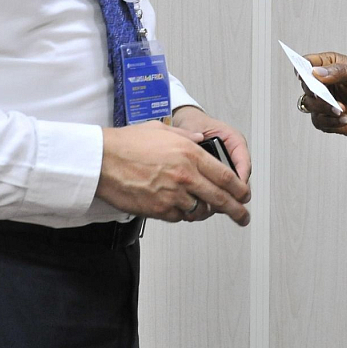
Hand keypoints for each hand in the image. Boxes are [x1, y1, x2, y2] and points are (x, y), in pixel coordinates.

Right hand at [98, 120, 251, 225]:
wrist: (102, 160)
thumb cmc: (127, 144)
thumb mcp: (163, 130)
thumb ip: (186, 136)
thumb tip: (199, 139)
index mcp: (190, 154)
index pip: (226, 176)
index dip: (240, 189)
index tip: (245, 195)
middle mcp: (185, 176)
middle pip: (220, 199)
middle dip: (236, 210)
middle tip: (242, 216)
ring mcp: (173, 195)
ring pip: (200, 211)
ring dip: (205, 212)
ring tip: (206, 210)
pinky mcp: (159, 210)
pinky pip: (179, 217)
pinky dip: (183, 214)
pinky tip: (180, 208)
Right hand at [293, 51, 346, 141]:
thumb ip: (339, 72)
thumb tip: (317, 72)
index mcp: (331, 65)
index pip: (309, 62)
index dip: (303, 67)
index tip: (304, 75)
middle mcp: (325, 82)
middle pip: (306, 85)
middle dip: (316, 92)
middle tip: (327, 97)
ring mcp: (325, 100)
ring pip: (309, 104)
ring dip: (324, 108)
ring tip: (342, 110)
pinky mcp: (327, 117)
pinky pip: (318, 120)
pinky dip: (330, 121)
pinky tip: (344, 119)